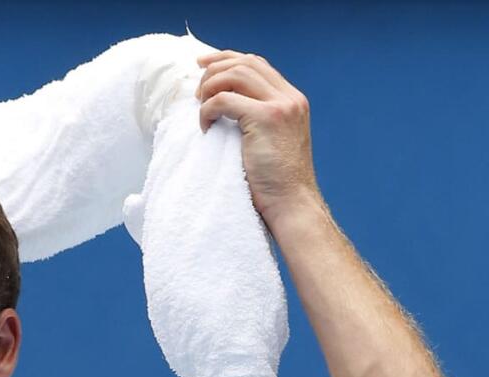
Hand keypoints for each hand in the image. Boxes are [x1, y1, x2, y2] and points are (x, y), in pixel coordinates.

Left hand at [195, 50, 322, 228]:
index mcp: (292, 100)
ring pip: (236, 74)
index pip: (257, 65)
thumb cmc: (274, 183)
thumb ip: (257, 120)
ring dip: (210, 87)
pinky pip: (225, 100)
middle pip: (246, 63)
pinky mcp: (267, 118)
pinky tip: (205, 127)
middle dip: (214, 70)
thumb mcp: (270, 142)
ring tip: (200, 108)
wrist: (291, 203)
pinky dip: (208, 110)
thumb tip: (224, 108)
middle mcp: (290, 98)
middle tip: (196, 92)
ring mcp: (281, 106)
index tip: (202, 66)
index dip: (227, 60)